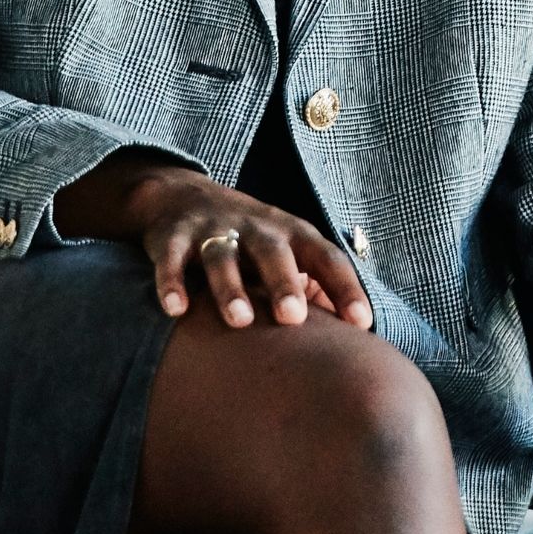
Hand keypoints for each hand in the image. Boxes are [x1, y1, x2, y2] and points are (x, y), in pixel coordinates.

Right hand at [56, 155, 367, 329]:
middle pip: (273, 253)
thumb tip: (353, 337)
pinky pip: (171, 260)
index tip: (361, 324)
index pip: (326, 259)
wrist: (181, 196)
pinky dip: (172, 282)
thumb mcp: (287, 254)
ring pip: (223, 256)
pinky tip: (176, 309)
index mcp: (293, 235)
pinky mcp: (174, 237)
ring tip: (238, 320)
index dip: (345, 289)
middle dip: (284, 283)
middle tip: (292, 317)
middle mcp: (256, 229)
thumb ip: (316, 290)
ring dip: (231, 287)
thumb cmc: (251, 242)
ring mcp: (214, 230)